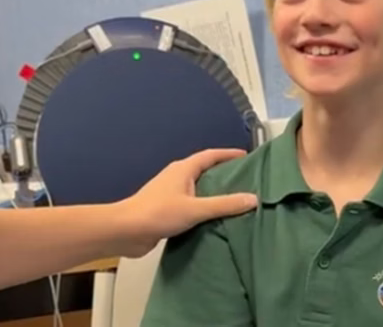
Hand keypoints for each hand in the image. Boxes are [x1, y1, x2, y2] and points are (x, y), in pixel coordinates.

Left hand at [116, 148, 257, 256]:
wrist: (124, 232)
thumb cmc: (158, 213)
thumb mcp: (195, 209)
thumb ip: (225, 205)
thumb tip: (254, 198)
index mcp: (183, 169)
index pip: (210, 155)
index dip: (228, 154)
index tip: (246, 157)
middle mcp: (177, 178)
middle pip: (205, 171)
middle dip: (225, 174)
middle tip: (246, 180)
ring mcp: (171, 194)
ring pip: (199, 190)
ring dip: (215, 193)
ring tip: (236, 200)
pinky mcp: (167, 211)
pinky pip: (192, 205)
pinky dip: (205, 209)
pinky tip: (216, 220)